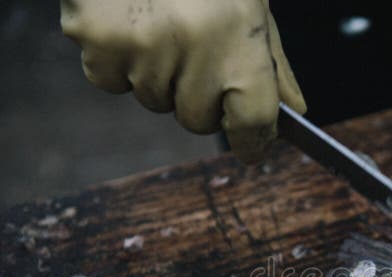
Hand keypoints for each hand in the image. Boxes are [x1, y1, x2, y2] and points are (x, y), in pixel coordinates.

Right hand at [60, 0, 305, 163]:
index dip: (255, 141)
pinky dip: (117, 60)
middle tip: (196, 51)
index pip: (253, 120)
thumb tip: (294, 112)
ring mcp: (142, 48)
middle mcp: (195, 48)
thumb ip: (273, 65)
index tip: (252, 148)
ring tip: (160, 21)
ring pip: (153, 100)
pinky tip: (128, 19)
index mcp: (241, 37)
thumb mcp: (251, 6)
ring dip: (158, 74)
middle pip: (198, 120)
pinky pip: (111, 80)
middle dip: (199, 97)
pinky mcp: (96, 42)